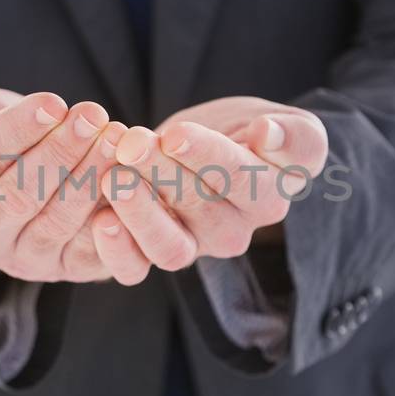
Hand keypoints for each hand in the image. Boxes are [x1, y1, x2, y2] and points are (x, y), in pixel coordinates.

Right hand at [0, 84, 137, 282]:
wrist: (27, 162)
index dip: (15, 133)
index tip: (52, 102)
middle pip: (17, 198)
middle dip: (59, 153)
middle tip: (93, 116)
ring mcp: (24, 260)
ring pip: (56, 222)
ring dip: (89, 177)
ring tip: (115, 137)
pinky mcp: (68, 269)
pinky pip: (92, 251)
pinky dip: (114, 217)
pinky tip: (129, 179)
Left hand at [103, 96, 328, 270]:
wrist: (219, 150)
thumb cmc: (256, 136)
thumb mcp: (293, 128)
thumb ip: (294, 138)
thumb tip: (267, 135)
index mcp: (269, 199)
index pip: (243, 180)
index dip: (208, 157)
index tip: (176, 134)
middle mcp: (233, 232)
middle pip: (199, 207)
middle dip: (161, 172)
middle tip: (131, 142)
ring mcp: (193, 247)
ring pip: (168, 245)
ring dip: (138, 212)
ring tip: (113, 176)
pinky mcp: (153, 253)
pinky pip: (136, 267)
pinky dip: (117, 251)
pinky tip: (100, 219)